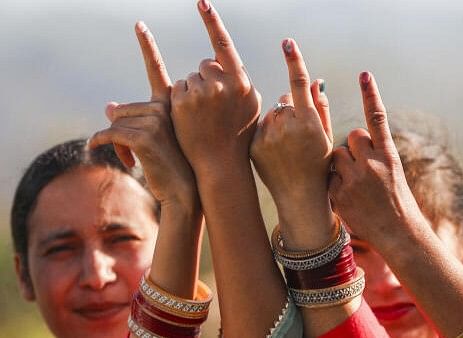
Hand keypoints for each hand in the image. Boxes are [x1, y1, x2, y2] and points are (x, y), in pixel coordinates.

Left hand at [89, 22, 196, 206]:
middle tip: (131, 154)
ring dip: (114, 143)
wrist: (187, 192)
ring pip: (116, 122)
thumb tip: (109, 106)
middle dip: (121, 132)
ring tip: (130, 160)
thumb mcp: (156, 141)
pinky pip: (110, 133)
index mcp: (172, 105)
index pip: (156, 70)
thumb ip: (136, 120)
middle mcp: (166, 107)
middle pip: (124, 110)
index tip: (139, 25)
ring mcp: (156, 120)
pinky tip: (103, 153)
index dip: (147, 46)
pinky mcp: (144, 136)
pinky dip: (101, 143)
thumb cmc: (176, 167)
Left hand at [170, 0, 259, 173]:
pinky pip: (176, 89)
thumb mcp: (249, 108)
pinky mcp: (181, 101)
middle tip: (212, 106)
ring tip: (202, 117)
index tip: (201, 2)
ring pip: (190, 77)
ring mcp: (201, 92)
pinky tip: (189, 119)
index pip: (224, 45)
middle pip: (206, 65)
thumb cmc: (238, 136)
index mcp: (242, 83)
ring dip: (192, 91)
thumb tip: (221, 63)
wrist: (219, 163)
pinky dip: (179, 101)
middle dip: (206, 79)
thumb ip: (239, 83)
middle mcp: (222, 84)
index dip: (212, 22)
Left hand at [251, 38, 332, 204]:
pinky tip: (274, 152)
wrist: (298, 195)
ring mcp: (268, 136)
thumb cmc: (317, 164)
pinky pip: (259, 127)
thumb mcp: (325, 135)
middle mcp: (287, 126)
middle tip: (296, 133)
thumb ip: (320, 106)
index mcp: (308, 122)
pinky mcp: (254, 144)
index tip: (287, 43)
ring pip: (270, 114)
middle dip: (289, 109)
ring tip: (285, 147)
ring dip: (276, 122)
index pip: (299, 83)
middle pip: (283, 100)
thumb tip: (315, 80)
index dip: (294, 60)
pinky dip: (266, 133)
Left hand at [329, 72, 425, 246]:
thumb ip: (374, 154)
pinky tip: (350, 199)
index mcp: (389, 154)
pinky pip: (329, 177)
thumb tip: (351, 137)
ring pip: (336, 156)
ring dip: (341, 167)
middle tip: (364, 171)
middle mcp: (373, 162)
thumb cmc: (396, 202)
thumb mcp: (393, 173)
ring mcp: (355, 178)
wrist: (399, 233)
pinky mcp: (340, 193)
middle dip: (353, 150)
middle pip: (350, 138)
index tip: (363, 74)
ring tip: (357, 187)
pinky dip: (335, 184)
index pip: (377, 118)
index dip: (370, 95)